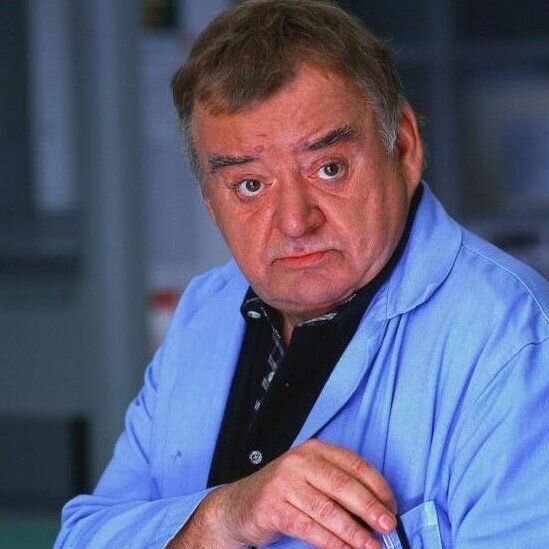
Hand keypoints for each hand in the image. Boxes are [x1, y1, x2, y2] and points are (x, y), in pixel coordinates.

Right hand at [171, 439, 396, 547]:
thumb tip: (379, 506)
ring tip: (373, 546)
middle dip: (370, 508)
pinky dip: (332, 542)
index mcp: (314, 449)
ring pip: (328, 509)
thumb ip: (338, 483)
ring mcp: (284, 483)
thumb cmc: (285, 491)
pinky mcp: (273, 507)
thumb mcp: (311, 477)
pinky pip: (309, 528)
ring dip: (354, 532)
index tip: (392, 505)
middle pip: (343, 485)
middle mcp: (300, 461)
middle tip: (389, 526)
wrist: (240, 504)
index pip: (354, 463)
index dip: (378, 486)